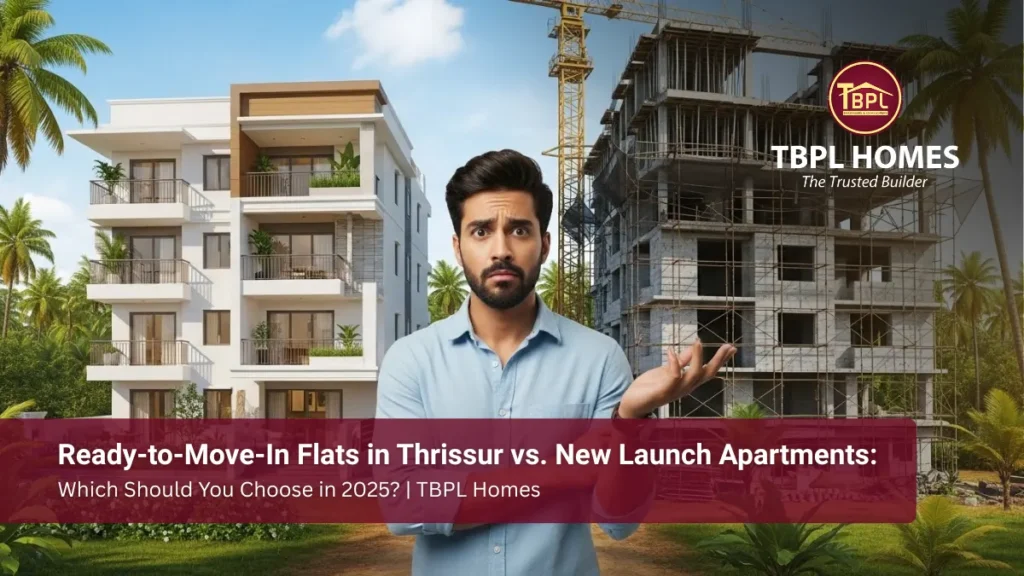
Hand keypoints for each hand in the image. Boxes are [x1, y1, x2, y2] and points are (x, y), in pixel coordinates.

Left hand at [618, 339, 735, 417]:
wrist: (632, 402)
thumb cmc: (651, 386)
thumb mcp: (668, 369)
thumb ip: (682, 360)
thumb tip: (694, 348)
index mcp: (688, 382)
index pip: (709, 370)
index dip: (721, 360)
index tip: (732, 347)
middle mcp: (685, 387)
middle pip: (707, 374)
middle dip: (718, 360)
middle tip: (728, 346)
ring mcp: (675, 391)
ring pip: (694, 375)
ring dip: (697, 358)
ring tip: (698, 342)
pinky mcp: (663, 392)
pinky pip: (674, 378)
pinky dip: (674, 363)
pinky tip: (670, 350)